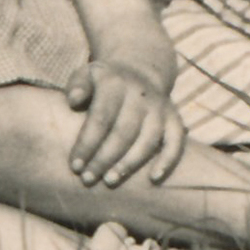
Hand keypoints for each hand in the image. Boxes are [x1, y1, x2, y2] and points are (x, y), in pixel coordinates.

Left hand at [64, 55, 186, 188]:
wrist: (138, 69)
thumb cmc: (104, 81)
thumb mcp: (86, 75)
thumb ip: (77, 87)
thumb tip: (73, 101)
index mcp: (114, 83)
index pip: (100, 118)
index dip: (87, 144)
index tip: (75, 166)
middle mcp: (140, 94)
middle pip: (123, 133)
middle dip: (104, 159)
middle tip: (88, 179)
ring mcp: (159, 107)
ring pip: (147, 140)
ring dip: (129, 164)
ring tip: (109, 181)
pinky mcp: (174, 118)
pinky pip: (176, 141)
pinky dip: (167, 160)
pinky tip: (153, 179)